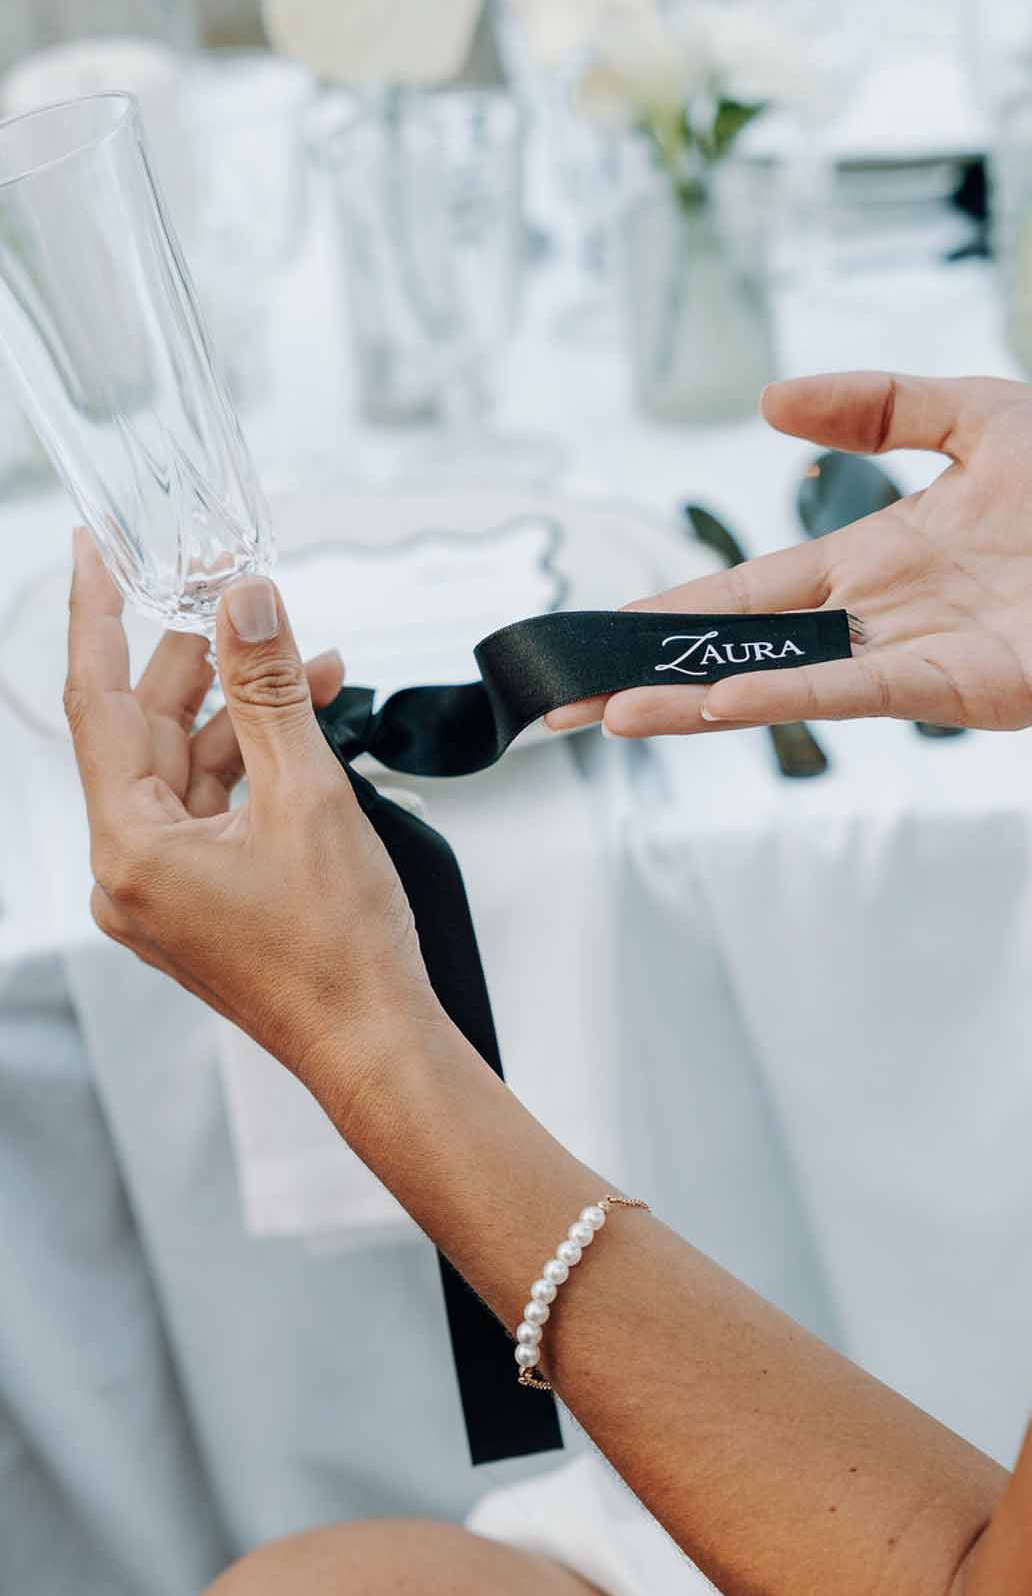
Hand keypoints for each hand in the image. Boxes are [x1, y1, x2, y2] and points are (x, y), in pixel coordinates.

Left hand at [64, 532, 441, 1098]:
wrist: (375, 1042)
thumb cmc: (339, 950)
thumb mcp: (307, 795)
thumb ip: (268, 688)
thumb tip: (243, 604)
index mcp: (131, 849)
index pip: (95, 703)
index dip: (96, 617)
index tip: (91, 553)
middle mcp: (130, 874)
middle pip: (144, 734)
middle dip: (199, 664)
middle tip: (234, 598)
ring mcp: (162, 894)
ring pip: (185, 771)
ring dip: (243, 715)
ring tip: (309, 665)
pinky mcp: (199, 904)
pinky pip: (210, 811)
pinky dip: (252, 767)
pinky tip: (303, 728)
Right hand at [546, 372, 1031, 736]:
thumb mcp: (980, 411)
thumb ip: (880, 404)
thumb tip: (770, 401)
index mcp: (882, 555)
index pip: (755, 589)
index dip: (678, 608)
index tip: (604, 625)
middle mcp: (883, 615)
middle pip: (746, 647)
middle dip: (653, 671)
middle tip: (563, 692)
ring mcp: (914, 658)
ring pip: (781, 681)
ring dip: (691, 700)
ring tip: (607, 710)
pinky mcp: (958, 688)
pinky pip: (852, 692)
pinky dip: (778, 699)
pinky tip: (712, 705)